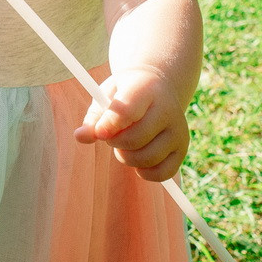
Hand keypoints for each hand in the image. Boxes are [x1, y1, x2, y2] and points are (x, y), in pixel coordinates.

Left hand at [73, 65, 187, 182]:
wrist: (158, 87)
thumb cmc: (125, 93)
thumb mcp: (107, 95)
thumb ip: (94, 117)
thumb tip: (80, 136)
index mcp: (146, 89)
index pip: (127, 112)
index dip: (109, 126)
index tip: (100, 132)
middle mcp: (168, 109)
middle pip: (134, 140)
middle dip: (115, 143)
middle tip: (113, 135)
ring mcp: (178, 131)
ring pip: (146, 159)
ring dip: (127, 157)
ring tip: (125, 144)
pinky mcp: (182, 149)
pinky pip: (161, 174)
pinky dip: (144, 172)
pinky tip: (138, 158)